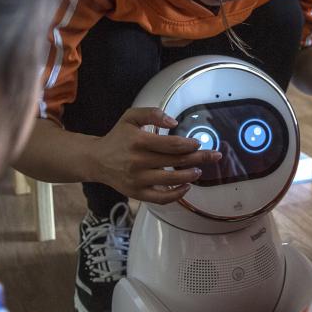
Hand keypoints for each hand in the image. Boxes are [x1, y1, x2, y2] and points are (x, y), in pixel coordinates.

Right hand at [88, 107, 221, 203]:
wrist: (97, 160)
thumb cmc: (118, 137)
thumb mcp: (131, 117)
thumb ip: (152, 113)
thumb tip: (174, 122)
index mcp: (138, 141)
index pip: (172, 145)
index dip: (189, 144)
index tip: (198, 143)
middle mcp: (138, 162)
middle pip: (176, 162)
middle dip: (199, 158)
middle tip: (214, 156)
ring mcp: (138, 180)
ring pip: (171, 180)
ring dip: (190, 175)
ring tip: (199, 171)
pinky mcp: (137, 193)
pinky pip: (161, 198)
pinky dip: (177, 194)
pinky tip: (186, 187)